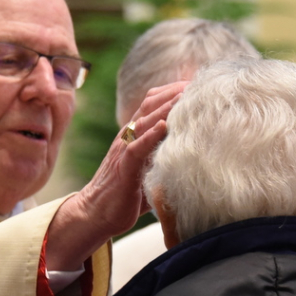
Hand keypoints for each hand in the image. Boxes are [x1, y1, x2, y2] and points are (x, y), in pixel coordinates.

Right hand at [46, 81, 186, 270]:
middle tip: (200, 81)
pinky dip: (151, 135)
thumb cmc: (126, 196)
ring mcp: (125, 149)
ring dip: (167, 106)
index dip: (175, 91)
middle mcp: (129, 136)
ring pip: (145, 120)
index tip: (199, 84)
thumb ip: (166, 159)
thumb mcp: (150, 171)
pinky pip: (137, 146)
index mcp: (136, 134)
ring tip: (187, 94)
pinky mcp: (124, 167)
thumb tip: (197, 160)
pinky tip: (165, 125)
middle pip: (151, 103)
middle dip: (176, 91)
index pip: (154, 103)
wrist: (96, 213)